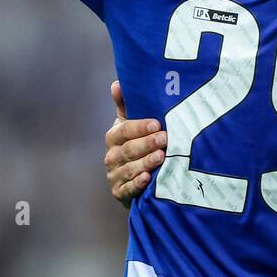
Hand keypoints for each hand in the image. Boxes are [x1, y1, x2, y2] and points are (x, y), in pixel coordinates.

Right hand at [103, 80, 166, 208]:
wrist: (134, 177)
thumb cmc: (136, 144)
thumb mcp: (130, 124)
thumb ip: (126, 105)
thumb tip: (117, 83)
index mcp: (114, 137)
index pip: (124, 130)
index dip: (140, 127)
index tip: (157, 124)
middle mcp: (111, 156)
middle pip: (128, 149)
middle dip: (147, 144)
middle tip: (165, 139)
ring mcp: (114, 175)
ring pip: (129, 169)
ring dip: (145, 162)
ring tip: (161, 156)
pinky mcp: (120, 193)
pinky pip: (128, 189)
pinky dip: (137, 184)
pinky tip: (148, 178)